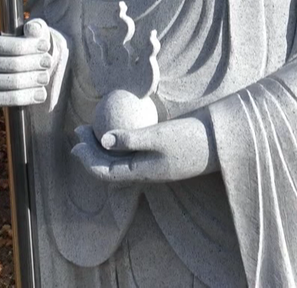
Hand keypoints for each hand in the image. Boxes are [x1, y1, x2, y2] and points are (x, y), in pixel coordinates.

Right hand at [0, 18, 67, 109]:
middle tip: (48, 62)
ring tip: (45, 77)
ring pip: (3, 83)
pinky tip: (41, 94)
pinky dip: (23, 98)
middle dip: (30, 64)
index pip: (0, 45)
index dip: (24, 46)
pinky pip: (0, 100)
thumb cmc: (33, 47)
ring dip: (28, 81)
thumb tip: (32, 28)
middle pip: (4, 64)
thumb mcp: (38, 34)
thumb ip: (37, 28)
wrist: (32, 69)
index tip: (45, 46)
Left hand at [70, 116, 218, 183]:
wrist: (220, 140)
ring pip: (119, 159)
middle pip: (109, 167)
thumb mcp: (160, 136)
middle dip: (90, 151)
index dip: (87, 159)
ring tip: (92, 126)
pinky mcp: (160, 153)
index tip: (75, 141)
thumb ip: (131, 138)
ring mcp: (152, 163)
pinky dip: (119, 139)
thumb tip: (103, 139)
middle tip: (79, 129)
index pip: (106, 173)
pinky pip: (132, 150)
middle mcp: (144, 172)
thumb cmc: (191, 138)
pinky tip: (117, 123)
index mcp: (142, 174)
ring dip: (103, 145)